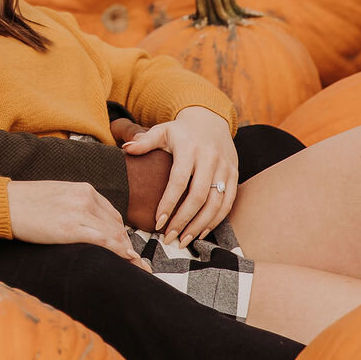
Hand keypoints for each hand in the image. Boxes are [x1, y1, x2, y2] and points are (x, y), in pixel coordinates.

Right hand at [7, 181, 146, 267]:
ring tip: (137, 267)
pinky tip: (127, 259)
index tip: (126, 248)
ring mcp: (79, 212)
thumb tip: (87, 223)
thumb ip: (76, 205)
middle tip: (137, 263)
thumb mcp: (57, 195)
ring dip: (128, 251)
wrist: (4, 203)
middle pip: (116, 225)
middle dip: (128, 245)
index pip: (112, 214)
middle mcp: (85, 198)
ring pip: (114, 233)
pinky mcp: (71, 228)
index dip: (122, 234)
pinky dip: (119, 251)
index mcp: (83, 189)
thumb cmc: (25, 202)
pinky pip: (104, 240)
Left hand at [121, 107, 237, 246]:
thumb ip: (145, 141)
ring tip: (183, 240)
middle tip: (168, 237)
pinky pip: (228, 203)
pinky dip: (216, 220)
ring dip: (200, 225)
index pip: (179, 181)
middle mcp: (210, 159)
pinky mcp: (234, 175)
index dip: (169, 203)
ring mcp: (225, 168)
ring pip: (215, 204)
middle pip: (198, 196)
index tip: (157, 222)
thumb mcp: (162, 131)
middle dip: (183, 220)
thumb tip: (126, 149)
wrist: (211, 119)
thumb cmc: (181, 130)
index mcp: (189, 149)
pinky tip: (201, 232)